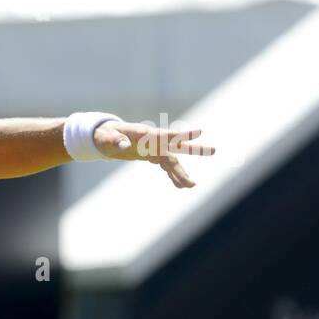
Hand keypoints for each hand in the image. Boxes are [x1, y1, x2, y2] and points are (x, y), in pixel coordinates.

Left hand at [93, 120, 215, 188]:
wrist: (104, 137)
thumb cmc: (104, 135)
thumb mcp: (106, 138)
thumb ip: (115, 141)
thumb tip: (123, 145)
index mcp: (145, 134)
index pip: (166, 134)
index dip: (182, 134)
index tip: (199, 132)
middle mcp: (153, 141)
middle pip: (176, 147)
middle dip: (194, 150)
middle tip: (214, 150)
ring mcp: (154, 149)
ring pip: (172, 161)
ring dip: (181, 172)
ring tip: (192, 186)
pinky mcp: (151, 156)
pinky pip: (164, 167)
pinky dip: (172, 176)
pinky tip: (180, 187)